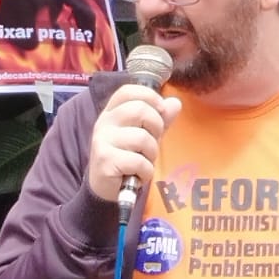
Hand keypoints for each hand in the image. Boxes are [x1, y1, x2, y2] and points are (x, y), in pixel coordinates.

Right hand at [87, 82, 181, 204]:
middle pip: (140, 110)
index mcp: (111, 112)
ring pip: (142, 138)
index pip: (128, 91)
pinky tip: (138, 175)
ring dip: (151, 154)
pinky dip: (146, 171)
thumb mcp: (144, 135)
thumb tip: (175, 103)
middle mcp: (104, 123)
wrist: (104, 188)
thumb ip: (159, 119)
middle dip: (156, 127)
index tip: (160, 111)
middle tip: (153, 142)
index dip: (149, 96)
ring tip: (144, 162)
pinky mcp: (106, 161)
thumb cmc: (126, 158)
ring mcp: (103, 141)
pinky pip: (138, 161)